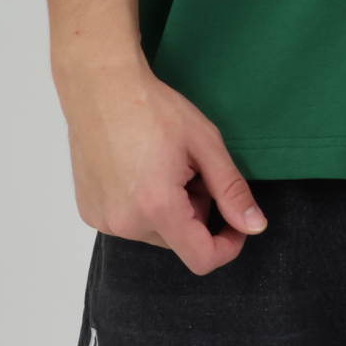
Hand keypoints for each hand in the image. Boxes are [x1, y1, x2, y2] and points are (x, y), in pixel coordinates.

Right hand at [56, 50, 266, 274]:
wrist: (102, 86)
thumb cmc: (153, 108)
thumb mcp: (205, 143)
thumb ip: (231, 189)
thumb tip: (255, 226)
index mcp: (158, 208)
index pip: (202, 258)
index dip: (228, 245)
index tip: (236, 222)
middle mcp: (126, 224)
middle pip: (179, 240)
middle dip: (196, 211)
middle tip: (192, 168)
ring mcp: (103, 220)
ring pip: (155, 231)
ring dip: (169, 209)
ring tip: (164, 164)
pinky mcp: (89, 211)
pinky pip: (129, 221)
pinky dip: (143, 205)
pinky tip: (139, 168)